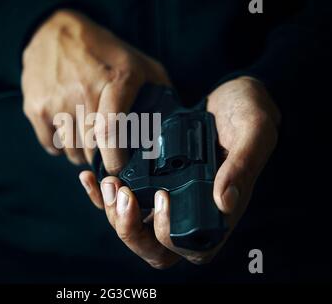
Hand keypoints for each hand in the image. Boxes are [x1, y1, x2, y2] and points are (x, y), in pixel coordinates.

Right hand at [21, 9, 169, 175]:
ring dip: (82, 153)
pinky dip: (61, 147)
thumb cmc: (103, 51)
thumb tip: (174, 125)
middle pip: (91, 148)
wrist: (53, 32)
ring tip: (88, 136)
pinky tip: (69, 131)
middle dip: (101, 158)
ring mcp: (56, 101)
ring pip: (71, 151)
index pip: (111, 133)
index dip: (116, 161)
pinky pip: (51, 145)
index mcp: (116, 81)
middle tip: (107, 150)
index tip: (121, 170)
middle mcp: (83, 91)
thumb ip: (161, 91)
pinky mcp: (36, 108)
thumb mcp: (140, 62)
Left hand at [79, 76, 279, 266]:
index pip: (188, 248)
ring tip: (106, 182)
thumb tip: (225, 202)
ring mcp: (168, 199)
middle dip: (130, 229)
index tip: (163, 196)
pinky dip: (101, 195)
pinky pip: (122, 201)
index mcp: (218, 211)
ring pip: (133, 227)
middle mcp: (189, 211)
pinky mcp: (151, 182)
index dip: (168, 234)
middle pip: (153, 247)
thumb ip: (243, 165)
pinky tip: (90, 177)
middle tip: (120, 193)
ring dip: (112, 212)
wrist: (230, 96)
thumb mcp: (253, 131)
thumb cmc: (248, 113)